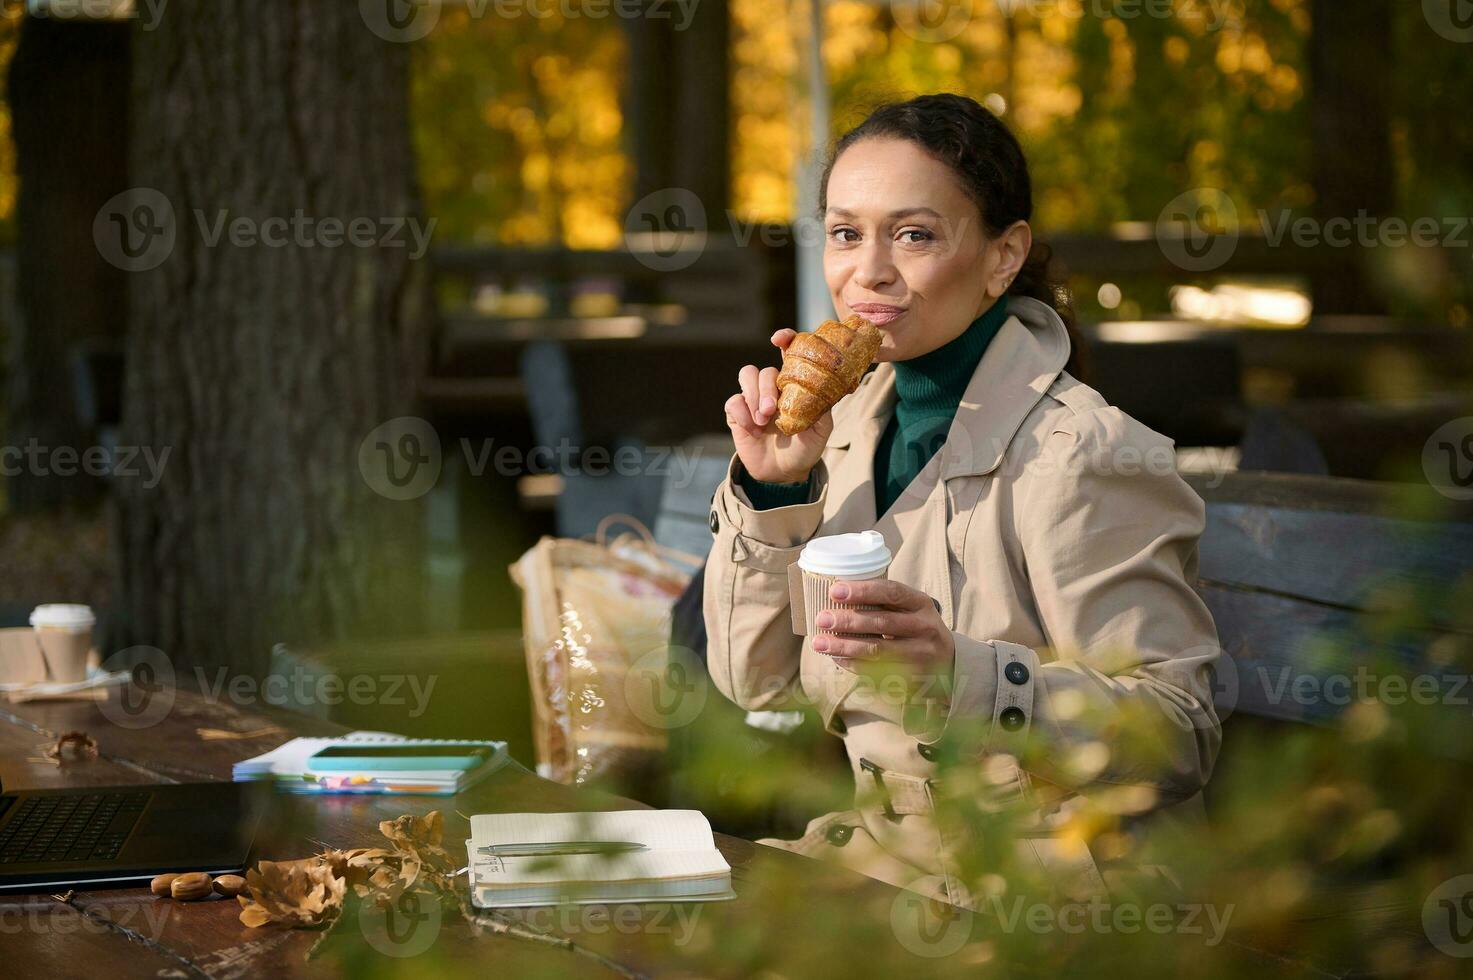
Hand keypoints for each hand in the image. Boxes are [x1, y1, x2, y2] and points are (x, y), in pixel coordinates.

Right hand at [724, 329, 833, 483]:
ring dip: (754, 395)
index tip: (778, 338)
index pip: (787, 353)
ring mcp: (753, 400)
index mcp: (794, 385)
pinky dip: (742, 414)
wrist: (784, 473)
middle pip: (764, 369)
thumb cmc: (806, 447)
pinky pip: (733, 401)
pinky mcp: (737, 414)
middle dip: (766, 387)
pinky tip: (753, 430)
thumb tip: (822, 387)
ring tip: (763, 419)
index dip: (784, 339)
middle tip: (772, 410)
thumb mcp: (822, 428)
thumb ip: (821, 406)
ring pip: (746, 375)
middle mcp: (772, 388)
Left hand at [810, 579, 954, 677]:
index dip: (862, 590)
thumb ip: (882, 603)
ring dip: (844, 646)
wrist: (948, 661)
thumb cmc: (916, 628)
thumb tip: (834, 596)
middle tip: (822, 619)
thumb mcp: (909, 609)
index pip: (891, 592)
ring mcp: (921, 653)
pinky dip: (853, 664)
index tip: (834, 591)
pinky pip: (878, 670)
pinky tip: (836, 658)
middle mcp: (925, 626)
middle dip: (847, 620)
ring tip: (819, 643)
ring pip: (877, 649)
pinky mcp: (914, 675)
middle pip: (882, 622)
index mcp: (921, 603)